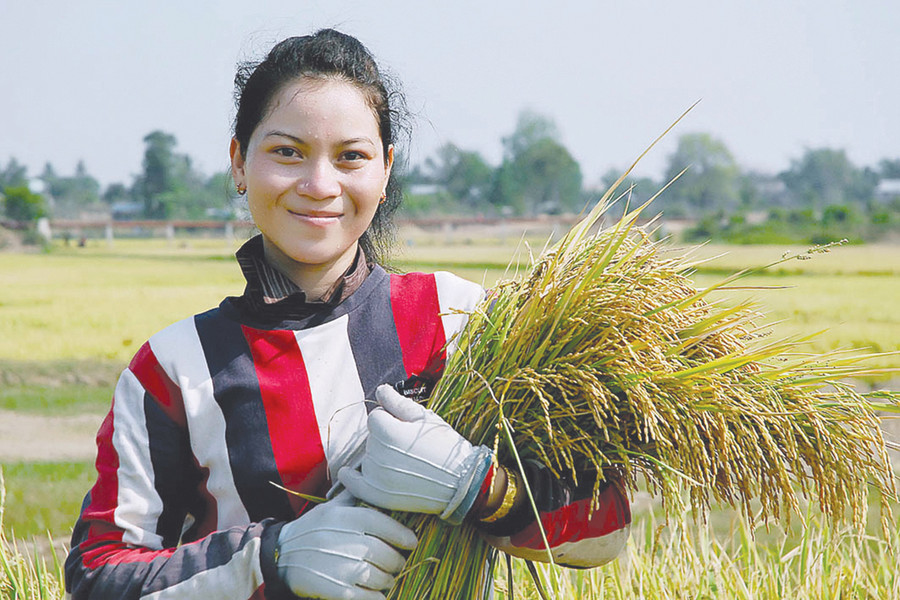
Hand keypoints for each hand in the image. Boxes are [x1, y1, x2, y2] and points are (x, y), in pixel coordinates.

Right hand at [276, 490, 416, 599]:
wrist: (279, 555)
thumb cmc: (311, 529)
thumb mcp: (330, 507)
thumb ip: (354, 494)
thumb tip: (371, 475)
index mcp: (346, 518)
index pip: (385, 525)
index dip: (403, 535)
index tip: (411, 542)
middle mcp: (346, 540)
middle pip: (387, 555)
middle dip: (397, 562)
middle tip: (397, 563)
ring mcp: (341, 566)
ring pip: (381, 577)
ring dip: (388, 580)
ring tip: (387, 578)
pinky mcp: (336, 589)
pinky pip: (369, 597)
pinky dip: (377, 597)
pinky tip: (376, 594)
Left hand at [338, 384, 492, 524]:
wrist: (460, 482)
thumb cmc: (445, 446)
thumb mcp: (424, 418)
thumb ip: (397, 402)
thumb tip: (380, 389)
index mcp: (386, 432)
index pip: (376, 416)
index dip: (391, 418)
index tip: (408, 427)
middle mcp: (376, 454)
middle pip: (371, 437)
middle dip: (386, 437)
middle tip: (411, 447)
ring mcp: (375, 476)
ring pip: (367, 456)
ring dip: (379, 456)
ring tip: (406, 462)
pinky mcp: (378, 495)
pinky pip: (354, 484)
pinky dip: (350, 478)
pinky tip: (347, 473)